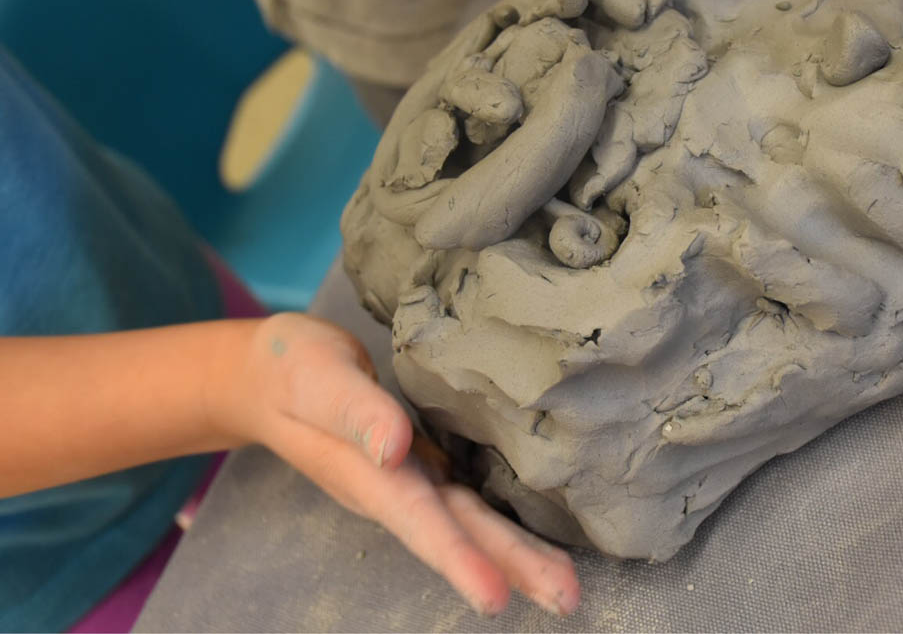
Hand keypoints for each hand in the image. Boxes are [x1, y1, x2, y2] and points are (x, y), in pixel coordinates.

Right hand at [207, 313, 579, 616]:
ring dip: (517, 554)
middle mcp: (397, 485)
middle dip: (511, 567)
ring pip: (472, 519)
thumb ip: (356, 413)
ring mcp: (413, 477)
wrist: (268, 372)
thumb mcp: (318, 380)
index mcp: (369, 475)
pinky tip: (542, 533)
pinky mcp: (426, 459)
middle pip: (459, 531)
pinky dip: (508, 519)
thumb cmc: (292, 370)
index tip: (495, 598)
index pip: (419, 520)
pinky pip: (473, 495)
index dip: (458, 557)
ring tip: (565, 585)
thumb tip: (394, 448)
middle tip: (566, 600)